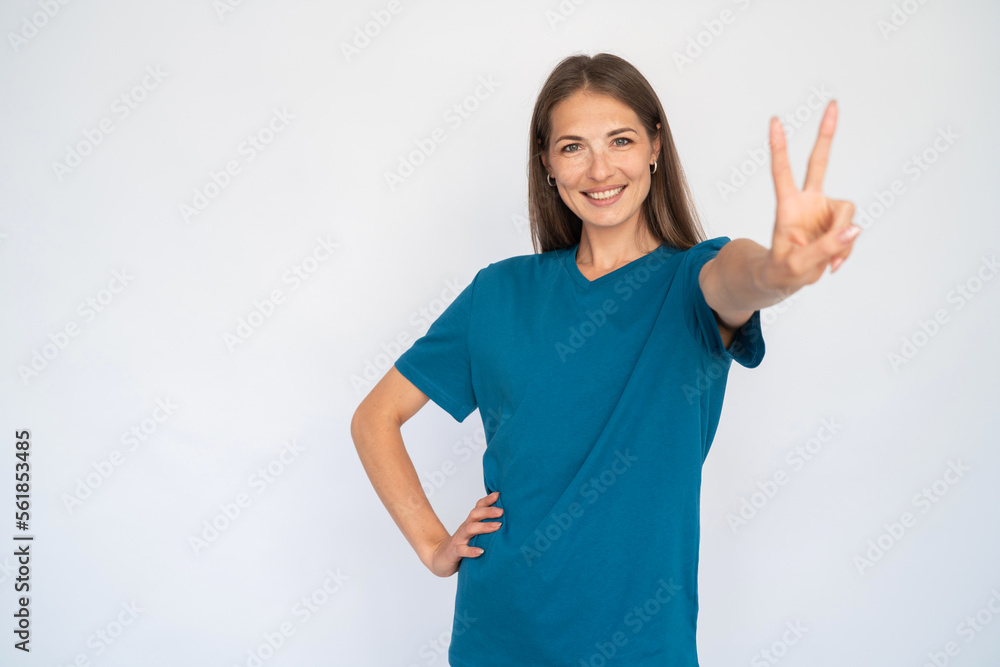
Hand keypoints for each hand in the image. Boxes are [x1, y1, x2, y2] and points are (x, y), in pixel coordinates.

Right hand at [425, 491, 502, 577]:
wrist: (440, 558)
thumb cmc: (461, 546)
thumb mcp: (473, 535)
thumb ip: (486, 528)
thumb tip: (508, 522)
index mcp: (470, 523)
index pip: (478, 508)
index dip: (487, 500)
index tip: (499, 494)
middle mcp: (464, 528)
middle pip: (474, 515)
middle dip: (488, 511)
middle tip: (501, 511)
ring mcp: (459, 539)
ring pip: (470, 529)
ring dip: (484, 527)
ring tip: (497, 526)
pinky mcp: (454, 552)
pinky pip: (462, 550)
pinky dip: (471, 550)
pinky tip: (481, 551)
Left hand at [763, 100, 858, 292]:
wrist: (786, 279)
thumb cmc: (782, 271)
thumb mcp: (797, 266)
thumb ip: (824, 248)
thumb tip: (855, 229)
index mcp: (788, 207)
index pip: (782, 172)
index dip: (779, 148)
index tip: (774, 121)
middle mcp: (808, 202)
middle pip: (819, 163)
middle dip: (826, 134)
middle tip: (832, 104)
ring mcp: (824, 210)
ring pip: (847, 213)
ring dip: (842, 240)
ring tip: (827, 262)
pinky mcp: (838, 223)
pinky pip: (852, 233)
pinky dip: (846, 250)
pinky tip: (832, 264)